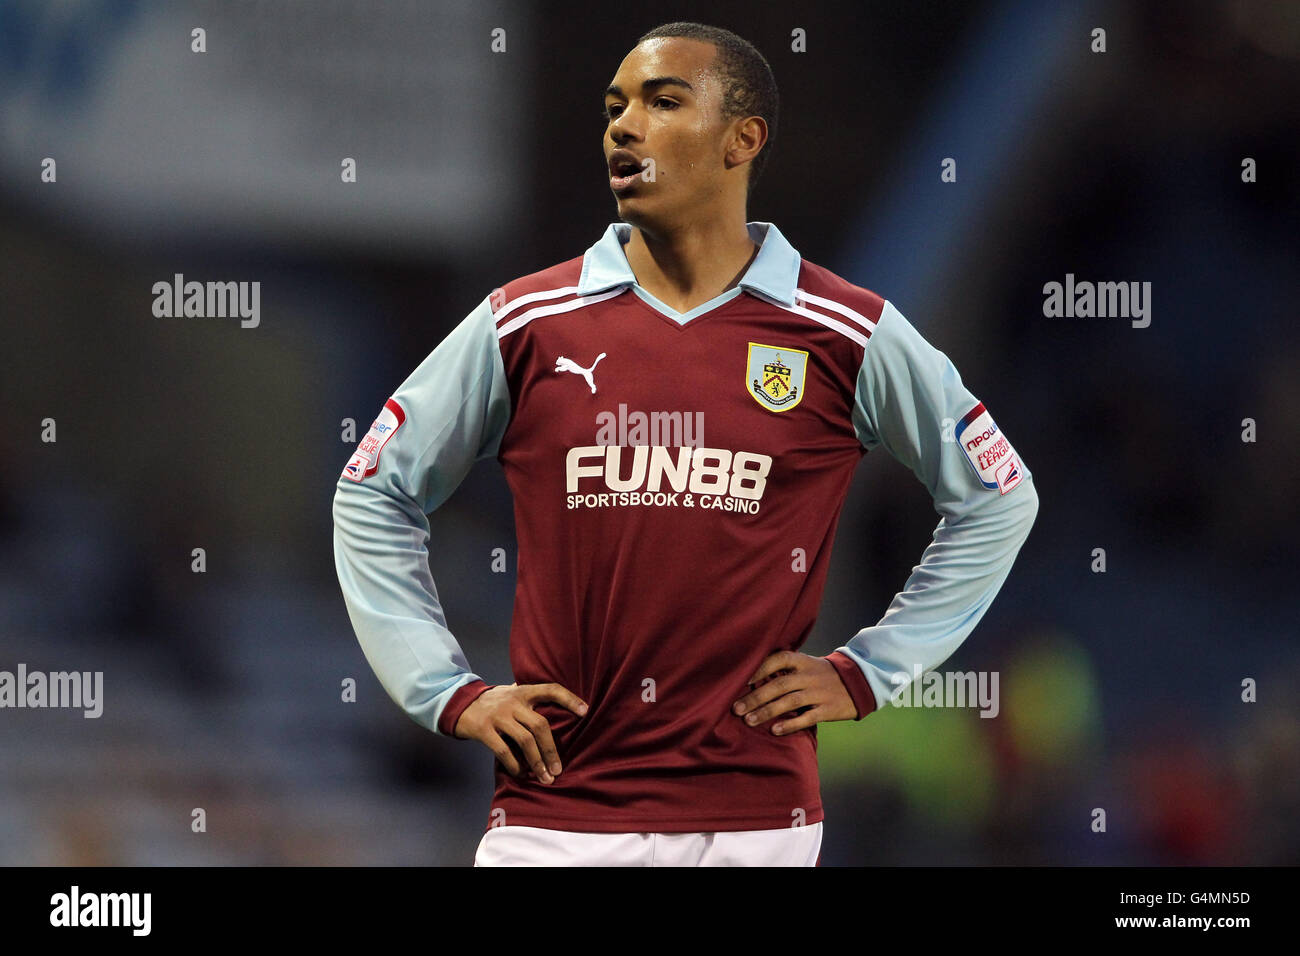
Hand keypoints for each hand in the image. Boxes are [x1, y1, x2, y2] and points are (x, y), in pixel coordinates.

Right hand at [454, 682, 587, 783]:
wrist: (458, 703)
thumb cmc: (493, 702)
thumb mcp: (511, 693)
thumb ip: (530, 699)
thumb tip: (560, 709)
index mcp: (523, 691)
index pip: (551, 690)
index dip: (569, 699)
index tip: (585, 712)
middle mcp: (513, 702)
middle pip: (540, 726)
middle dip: (551, 750)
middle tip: (558, 770)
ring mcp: (498, 716)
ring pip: (525, 740)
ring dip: (537, 762)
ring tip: (545, 778)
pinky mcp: (484, 730)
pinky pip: (504, 751)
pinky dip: (515, 765)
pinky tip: (521, 774)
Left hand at [731, 651, 856, 734]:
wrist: (857, 682)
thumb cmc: (821, 674)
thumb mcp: (805, 664)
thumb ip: (784, 669)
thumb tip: (750, 679)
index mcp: (802, 661)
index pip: (778, 660)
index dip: (759, 669)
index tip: (741, 681)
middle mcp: (809, 675)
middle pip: (780, 685)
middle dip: (756, 697)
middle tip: (736, 709)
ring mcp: (819, 692)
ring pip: (790, 701)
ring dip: (767, 712)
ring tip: (749, 721)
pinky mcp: (827, 709)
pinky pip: (807, 718)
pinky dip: (790, 724)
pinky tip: (774, 730)